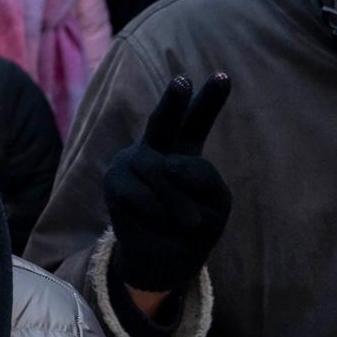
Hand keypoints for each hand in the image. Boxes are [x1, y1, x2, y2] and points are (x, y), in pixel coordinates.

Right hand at [105, 74, 232, 301]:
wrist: (165, 261)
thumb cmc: (192, 228)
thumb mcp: (216, 202)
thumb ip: (201, 175)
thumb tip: (165, 163)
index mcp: (183, 153)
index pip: (196, 124)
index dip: (210, 100)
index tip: (223, 75)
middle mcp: (155, 151)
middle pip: (163, 121)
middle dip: (174, 101)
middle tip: (183, 81)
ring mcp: (132, 163)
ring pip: (163, 173)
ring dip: (179, 205)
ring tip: (181, 222)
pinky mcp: (114, 181)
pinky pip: (145, 194)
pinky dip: (158, 213)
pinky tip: (155, 222)